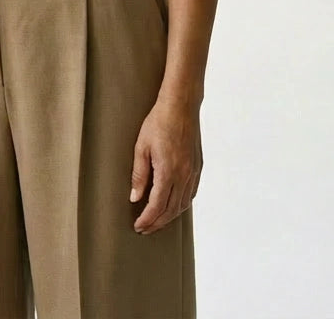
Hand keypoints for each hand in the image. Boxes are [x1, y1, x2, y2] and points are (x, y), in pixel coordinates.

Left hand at [129, 99, 202, 233]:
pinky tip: (174, 204)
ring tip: (157, 220)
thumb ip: (139, 174)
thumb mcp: (141, 147)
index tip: (138, 226)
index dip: (147, 219)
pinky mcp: (198, 166)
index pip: (157, 206)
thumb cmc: (158, 122)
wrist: (181, 106)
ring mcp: (193, 172)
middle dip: (157, 223)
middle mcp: (184, 176)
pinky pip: (191, 193)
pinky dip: (182, 204)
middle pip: (171, 210)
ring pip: (183, 204)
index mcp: (168, 172)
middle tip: (145, 229)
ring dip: (170, 216)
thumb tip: (135, 197)